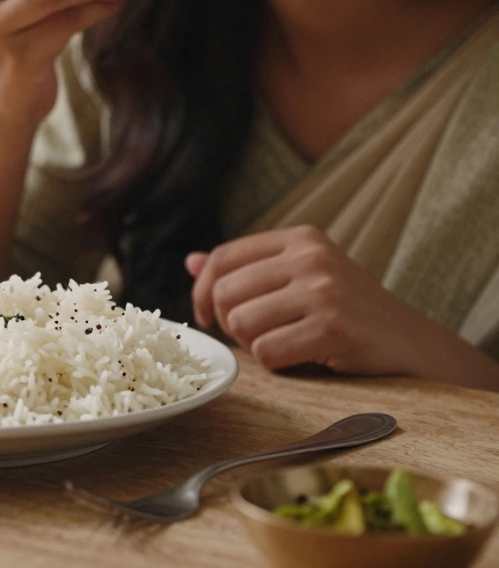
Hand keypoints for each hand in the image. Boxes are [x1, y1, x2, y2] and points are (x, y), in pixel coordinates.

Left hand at [185, 225, 458, 377]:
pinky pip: (266, 352)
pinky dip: (275, 365)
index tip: (209, 316)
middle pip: (226, 292)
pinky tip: (301, 358)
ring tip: (283, 344)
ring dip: (252, 345)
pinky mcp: (332, 327)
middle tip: (254, 336)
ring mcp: (323, 290)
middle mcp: (312, 257)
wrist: (413, 346)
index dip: (203, 292)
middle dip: (229, 323)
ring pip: (241, 323)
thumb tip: (190, 261)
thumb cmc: (349, 314)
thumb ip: (246, 270)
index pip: (222, 258)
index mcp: (301, 239)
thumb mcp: (300, 279)